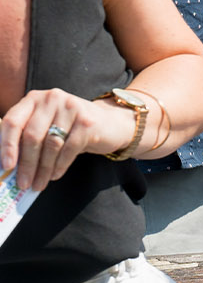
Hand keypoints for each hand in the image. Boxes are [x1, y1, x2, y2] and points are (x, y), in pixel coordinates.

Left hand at [0, 89, 132, 191]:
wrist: (111, 124)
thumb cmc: (71, 128)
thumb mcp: (47, 125)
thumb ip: (27, 137)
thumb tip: (9, 166)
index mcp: (34, 98)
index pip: (13, 121)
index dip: (7, 145)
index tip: (6, 167)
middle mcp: (52, 98)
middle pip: (32, 136)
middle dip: (26, 164)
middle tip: (23, 183)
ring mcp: (71, 108)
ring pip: (50, 145)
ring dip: (43, 169)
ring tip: (38, 184)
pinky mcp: (87, 122)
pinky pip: (68, 149)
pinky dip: (60, 166)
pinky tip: (55, 175)